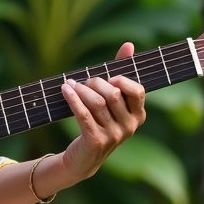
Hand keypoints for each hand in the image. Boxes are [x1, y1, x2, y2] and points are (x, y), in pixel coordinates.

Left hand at [59, 42, 146, 182]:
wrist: (84, 158)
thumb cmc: (99, 122)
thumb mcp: (112, 101)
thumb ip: (120, 74)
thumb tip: (129, 44)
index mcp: (138, 116)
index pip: (138, 91)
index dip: (121, 79)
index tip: (108, 77)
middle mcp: (130, 127)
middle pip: (113, 94)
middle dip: (95, 82)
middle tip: (82, 81)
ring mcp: (113, 136)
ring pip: (97, 103)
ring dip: (81, 89)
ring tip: (70, 84)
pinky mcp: (95, 141)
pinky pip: (83, 114)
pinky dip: (73, 99)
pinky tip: (64, 90)